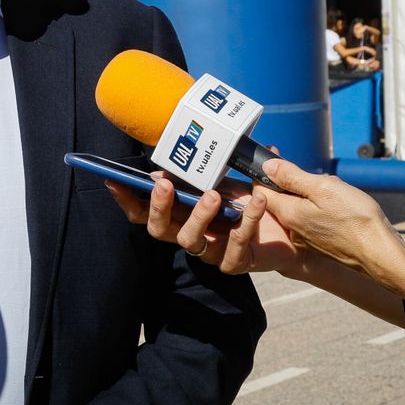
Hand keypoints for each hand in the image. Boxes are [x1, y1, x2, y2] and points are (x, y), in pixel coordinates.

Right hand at [106, 175, 304, 277]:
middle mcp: (189, 233)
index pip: (144, 211)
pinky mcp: (234, 263)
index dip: (127, 198)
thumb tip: (192, 141)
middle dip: (158, 206)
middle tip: (166, 185)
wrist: (290, 227)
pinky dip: (244, 222)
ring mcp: (210, 251)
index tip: (113, 179)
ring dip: (199, 215)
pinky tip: (256, 201)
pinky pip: (233, 248)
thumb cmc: (252, 198)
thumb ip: (210, 166)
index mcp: (182, 213)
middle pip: (158, 229)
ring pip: (191, 240)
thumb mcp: (230, 176)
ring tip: (215, 195)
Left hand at [257, 159, 404, 278]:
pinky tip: (343, 208)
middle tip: (323, 179)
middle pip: (283, 196)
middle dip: (298, 182)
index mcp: (289, 213)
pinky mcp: (321, 243)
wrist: (380, 253)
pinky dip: (324, 208)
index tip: (277, 156)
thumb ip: (292, 177)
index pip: (262, 190)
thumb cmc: (356, 219)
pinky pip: (314, 218)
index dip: (266, 171)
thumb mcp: (324, 188)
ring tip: (339, 193)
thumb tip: (268, 166)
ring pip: (301, 206)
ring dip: (315, 195)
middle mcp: (293, 228)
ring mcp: (307, 238)